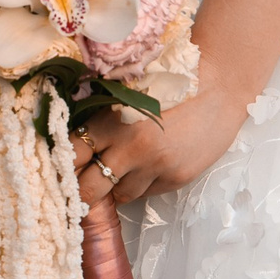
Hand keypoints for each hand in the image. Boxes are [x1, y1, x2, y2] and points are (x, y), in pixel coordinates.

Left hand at [71, 79, 250, 205]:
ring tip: (123, 170)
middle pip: (87, 189)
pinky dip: (142, 184)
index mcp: (112, 120)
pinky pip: (146, 193)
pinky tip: (150, 166)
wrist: (218, 87)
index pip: (71, 154)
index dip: (63, 164)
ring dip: (115, 188)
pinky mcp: (174, 180)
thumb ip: (104, 115)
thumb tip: (79, 142)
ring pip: (118, 196)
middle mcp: (129, 148)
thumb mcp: (129, 92)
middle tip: (78, 190)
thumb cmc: (171, 82)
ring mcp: (153, 168)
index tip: (60, 169)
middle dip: (80, 193)